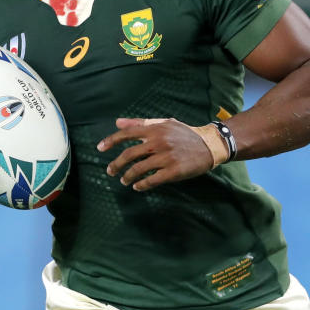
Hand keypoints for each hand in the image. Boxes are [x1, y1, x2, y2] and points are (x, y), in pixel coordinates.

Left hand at [97, 118, 214, 191]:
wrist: (209, 145)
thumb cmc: (184, 134)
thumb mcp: (164, 123)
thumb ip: (140, 123)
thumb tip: (117, 122)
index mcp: (154, 129)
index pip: (127, 134)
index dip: (111, 141)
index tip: (99, 148)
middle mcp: (158, 142)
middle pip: (129, 154)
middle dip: (116, 164)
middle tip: (110, 171)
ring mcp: (166, 157)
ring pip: (139, 169)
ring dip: (128, 176)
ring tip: (124, 181)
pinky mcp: (174, 171)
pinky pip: (152, 180)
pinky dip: (142, 185)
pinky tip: (137, 187)